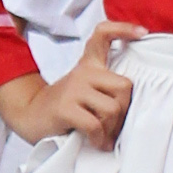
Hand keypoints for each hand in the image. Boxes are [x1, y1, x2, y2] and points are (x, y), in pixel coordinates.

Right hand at [0, 21, 136, 151]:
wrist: (30, 116)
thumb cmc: (65, 108)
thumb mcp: (84, 90)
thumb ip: (105, 89)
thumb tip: (133, 109)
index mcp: (89, 65)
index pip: (103, 35)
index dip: (123, 29)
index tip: (142, 32)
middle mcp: (83, 72)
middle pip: (124, 87)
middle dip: (124, 112)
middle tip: (115, 127)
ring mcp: (73, 88)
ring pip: (112, 108)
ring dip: (111, 129)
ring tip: (104, 137)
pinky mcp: (64, 107)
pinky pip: (95, 124)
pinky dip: (99, 138)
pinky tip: (95, 142)